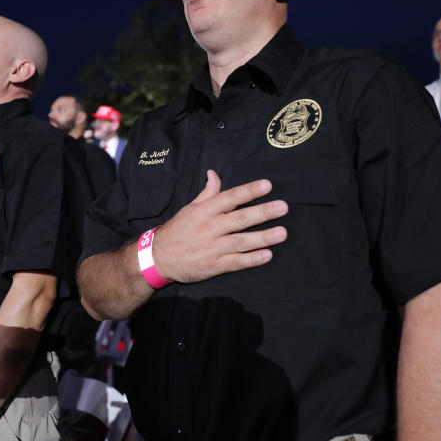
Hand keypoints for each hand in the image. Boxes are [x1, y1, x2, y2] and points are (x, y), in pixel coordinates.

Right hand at [152, 169, 288, 282]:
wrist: (158, 257)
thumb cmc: (178, 230)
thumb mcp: (190, 208)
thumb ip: (207, 192)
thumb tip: (214, 174)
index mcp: (205, 211)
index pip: (230, 197)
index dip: (249, 191)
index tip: (267, 185)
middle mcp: (210, 227)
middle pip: (240, 218)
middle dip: (263, 212)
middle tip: (283, 207)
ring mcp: (212, 248)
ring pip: (241, 241)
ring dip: (263, 237)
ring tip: (282, 233)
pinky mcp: (213, 266)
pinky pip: (236, 262)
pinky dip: (252, 259)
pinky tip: (267, 255)